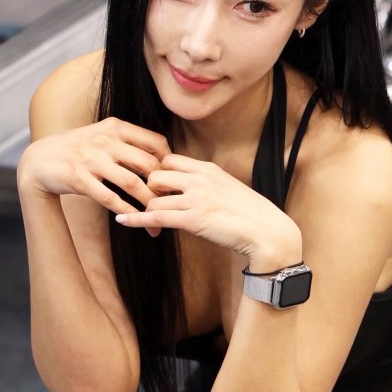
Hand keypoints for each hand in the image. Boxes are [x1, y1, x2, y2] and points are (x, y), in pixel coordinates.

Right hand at [16, 118, 171, 220]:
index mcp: (116, 127)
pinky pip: (109, 197)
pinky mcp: (79, 179)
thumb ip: (127, 141)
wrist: (39, 160)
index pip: (155, 142)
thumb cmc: (77, 148)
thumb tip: (161, 155)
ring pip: (131, 183)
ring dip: (147, 204)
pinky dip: (125, 210)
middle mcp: (105, 141)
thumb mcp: (102, 135)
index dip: (169, 162)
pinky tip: (134, 219)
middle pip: (147, 164)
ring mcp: (91, 159)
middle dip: (163, 187)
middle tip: (170, 203)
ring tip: (156, 218)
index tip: (172, 179)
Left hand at [114, 151, 300, 259]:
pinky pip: (156, 217)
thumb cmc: (250, 215)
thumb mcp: (228, 189)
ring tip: (140, 218)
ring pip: (153, 198)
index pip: (169, 159)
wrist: (268, 232)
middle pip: (155, 174)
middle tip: (148, 204)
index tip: (153, 186)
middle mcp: (199, 179)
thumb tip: (189, 189)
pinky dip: (136, 219)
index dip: (157, 172)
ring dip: (145, 210)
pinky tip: (123, 220)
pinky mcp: (194, 220)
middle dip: (147, 189)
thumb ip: (206, 185)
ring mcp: (196, 198)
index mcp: (207, 169)